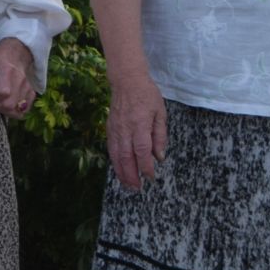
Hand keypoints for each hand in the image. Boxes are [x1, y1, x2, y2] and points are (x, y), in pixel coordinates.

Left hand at [0, 38, 37, 119]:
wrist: (16, 55)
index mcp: (6, 72)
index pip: (4, 92)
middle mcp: (19, 80)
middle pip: (10, 105)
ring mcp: (27, 87)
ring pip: (18, 110)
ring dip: (6, 109)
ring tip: (1, 100)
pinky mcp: (31, 93)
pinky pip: (24, 111)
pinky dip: (15, 111)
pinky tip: (9, 103)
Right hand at [104, 74, 166, 190]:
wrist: (126, 81)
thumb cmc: (147, 95)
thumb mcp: (160, 113)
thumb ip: (160, 135)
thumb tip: (159, 156)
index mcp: (140, 125)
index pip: (142, 151)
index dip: (146, 167)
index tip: (151, 177)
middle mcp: (125, 130)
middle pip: (126, 157)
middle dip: (131, 175)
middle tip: (137, 188)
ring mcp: (115, 130)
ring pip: (116, 155)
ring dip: (121, 172)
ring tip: (127, 185)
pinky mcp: (109, 129)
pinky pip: (111, 149)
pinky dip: (114, 162)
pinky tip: (119, 170)